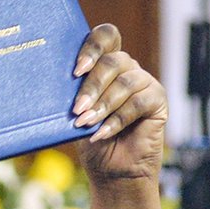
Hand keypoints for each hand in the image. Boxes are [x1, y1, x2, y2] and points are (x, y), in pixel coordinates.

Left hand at [71, 24, 167, 183]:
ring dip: (102, 105)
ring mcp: (144, 83)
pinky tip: (101, 133)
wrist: (111, 171)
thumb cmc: (90, 140)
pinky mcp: (157, 100)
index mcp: (105, 65)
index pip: (106, 37)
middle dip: (93, 85)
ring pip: (126, 82)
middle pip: (114, 60)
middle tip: (77, 108)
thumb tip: (52, 87)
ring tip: (85, 123)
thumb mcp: (75, 115)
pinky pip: (139, 102)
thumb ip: (73, 96)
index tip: (76, 70)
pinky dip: (117, 120)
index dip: (93, 47)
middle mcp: (127, 69)